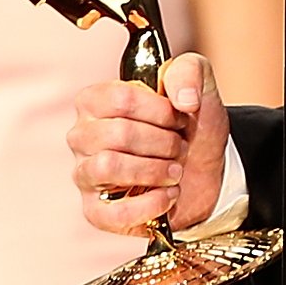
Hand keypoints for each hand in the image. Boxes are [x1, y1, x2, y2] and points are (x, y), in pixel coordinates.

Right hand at [69, 54, 226, 234]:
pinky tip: (168, 195)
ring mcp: (85, 174)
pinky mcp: (96, 211)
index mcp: (95, 101)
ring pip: (108, 167)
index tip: (180, 118)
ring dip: (155, 170)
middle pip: (118, 134)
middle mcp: (82, 136)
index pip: (120, 99)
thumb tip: (183, 98)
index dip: (161, 110)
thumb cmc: (188, 128)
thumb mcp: (198, 89)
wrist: (203, 172)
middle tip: (180, 147)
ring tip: (175, 171)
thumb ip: (190, 71)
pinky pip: (113, 212)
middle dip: (163, 142)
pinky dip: (151, 204)